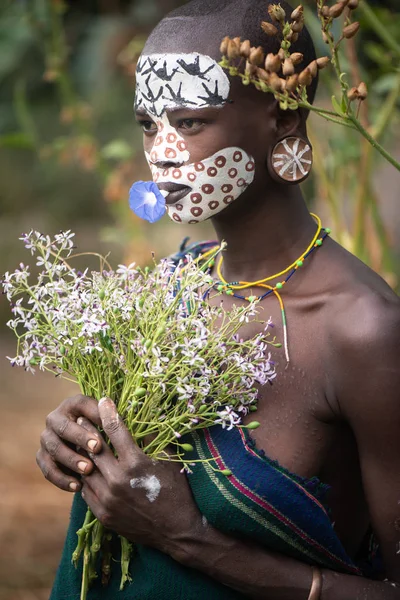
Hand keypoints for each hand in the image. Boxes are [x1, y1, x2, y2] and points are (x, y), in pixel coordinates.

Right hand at [36, 394, 103, 491]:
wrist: (87, 448)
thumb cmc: (105, 432)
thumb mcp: (110, 424)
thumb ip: (112, 420)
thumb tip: (118, 420)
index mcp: (73, 404)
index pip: (81, 406)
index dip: (93, 418)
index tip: (103, 434)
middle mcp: (55, 418)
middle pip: (63, 427)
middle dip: (79, 438)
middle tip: (96, 450)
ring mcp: (46, 437)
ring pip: (54, 448)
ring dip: (71, 459)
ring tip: (88, 470)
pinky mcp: (42, 456)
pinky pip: (48, 469)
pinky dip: (62, 479)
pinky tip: (78, 487)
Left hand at [79, 397, 201, 556]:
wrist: (177, 531)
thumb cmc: (177, 491)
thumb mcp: (169, 461)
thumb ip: (152, 440)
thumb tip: (143, 418)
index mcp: (136, 464)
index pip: (116, 431)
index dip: (108, 413)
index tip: (103, 400)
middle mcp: (118, 481)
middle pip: (94, 449)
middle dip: (87, 431)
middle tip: (82, 418)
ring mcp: (108, 500)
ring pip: (86, 470)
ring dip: (82, 456)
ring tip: (80, 443)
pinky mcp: (103, 515)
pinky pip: (86, 491)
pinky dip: (86, 478)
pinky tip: (87, 469)